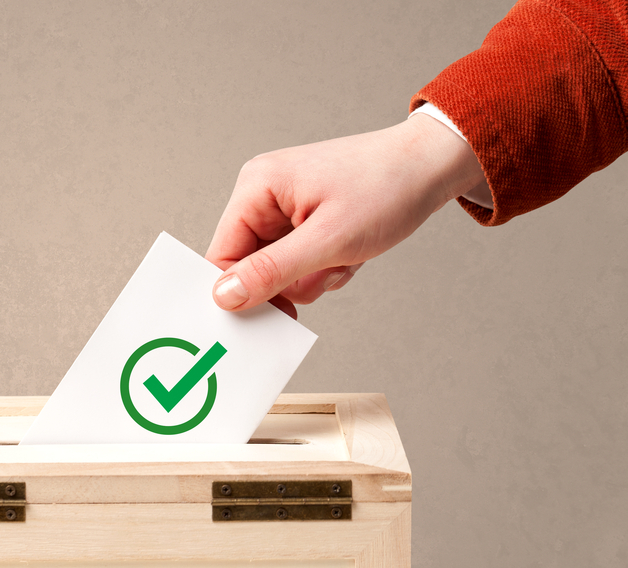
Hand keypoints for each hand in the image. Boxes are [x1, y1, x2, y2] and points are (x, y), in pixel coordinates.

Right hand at [206, 113, 485, 317]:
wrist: (432, 167)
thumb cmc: (386, 188)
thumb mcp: (328, 241)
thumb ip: (271, 271)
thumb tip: (224, 297)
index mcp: (256, 187)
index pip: (222, 254)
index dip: (241, 291)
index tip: (270, 313)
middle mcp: (263, 194)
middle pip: (250, 267)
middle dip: (291, 280)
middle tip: (325, 272)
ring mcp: (283, 208)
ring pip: (278, 271)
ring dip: (313, 276)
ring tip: (345, 257)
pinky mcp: (303, 220)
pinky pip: (298, 264)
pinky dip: (325, 268)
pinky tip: (350, 253)